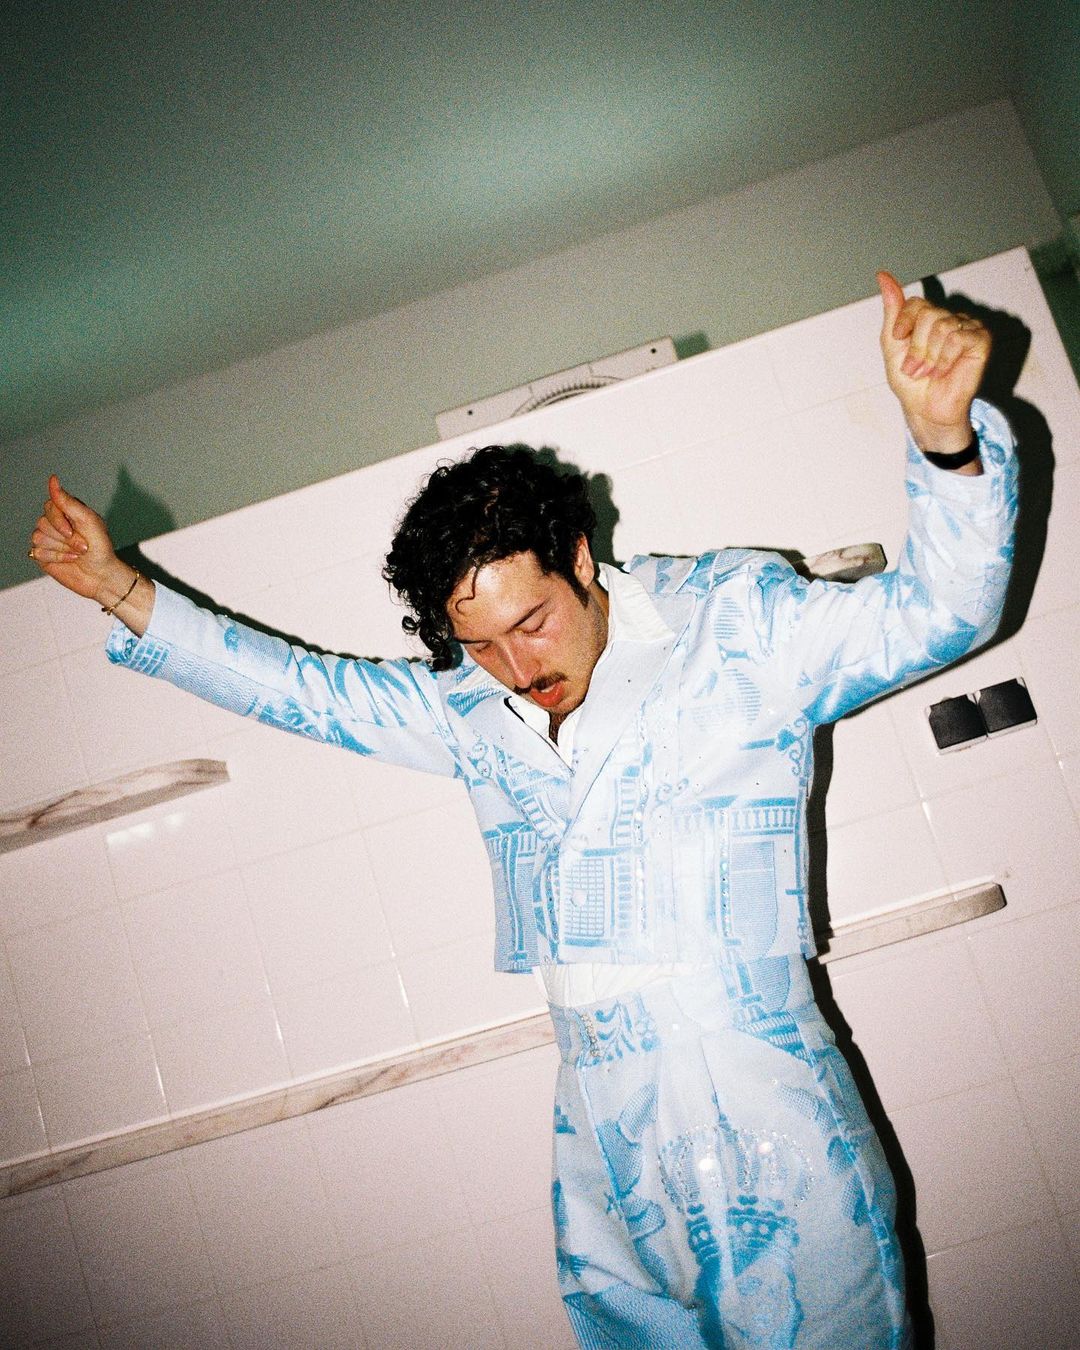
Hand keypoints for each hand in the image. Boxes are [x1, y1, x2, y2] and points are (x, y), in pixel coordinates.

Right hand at [28, 476, 126, 602]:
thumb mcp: (88, 521)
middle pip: (43, 522)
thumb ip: (68, 502)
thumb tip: (53, 480)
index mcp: (67, 512)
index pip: (50, 506)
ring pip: (39, 537)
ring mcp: (48, 539)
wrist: (102, 575)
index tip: (73, 529)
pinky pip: (37, 552)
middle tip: (83, 546)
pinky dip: (56, 557)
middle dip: (66, 538)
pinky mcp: (43, 555)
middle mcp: (55, 523)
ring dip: (62, 548)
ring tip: (77, 553)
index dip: (59, 520)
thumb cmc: (100, 548)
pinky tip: (69, 560)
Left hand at [877, 271, 990, 453]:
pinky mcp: (981, 340)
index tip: (899, 342)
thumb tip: (883, 276)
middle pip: (927, 314)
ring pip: (942, 326)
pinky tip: (944, 371)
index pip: (915, 303)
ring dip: (929, 357)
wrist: (925, 409)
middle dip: (916, 348)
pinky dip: (945, 359)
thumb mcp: (892, 345)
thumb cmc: (910, 381)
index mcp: (928, 317)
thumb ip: (892, 311)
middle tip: (917, 368)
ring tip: (929, 372)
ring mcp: (967, 326)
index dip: (904, 324)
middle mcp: (949, 317)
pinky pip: (958, 338)